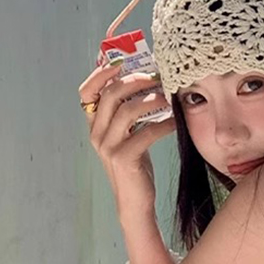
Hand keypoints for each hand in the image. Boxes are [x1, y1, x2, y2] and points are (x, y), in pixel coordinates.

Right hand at [78, 62, 176, 206]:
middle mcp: (96, 134)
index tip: (122, 61)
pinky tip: (176, 121)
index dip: (101, 73)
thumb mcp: (128, 135)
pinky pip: (145, 133)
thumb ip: (129, 112)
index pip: (87, 91)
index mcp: (94, 125)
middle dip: (136, 81)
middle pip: (111, 95)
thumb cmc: (135, 165)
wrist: (135, 202)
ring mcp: (107, 147)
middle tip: (158, 78)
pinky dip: (163, 124)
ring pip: (127, 111)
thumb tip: (148, 81)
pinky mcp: (123, 158)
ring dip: (152, 100)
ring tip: (169, 97)